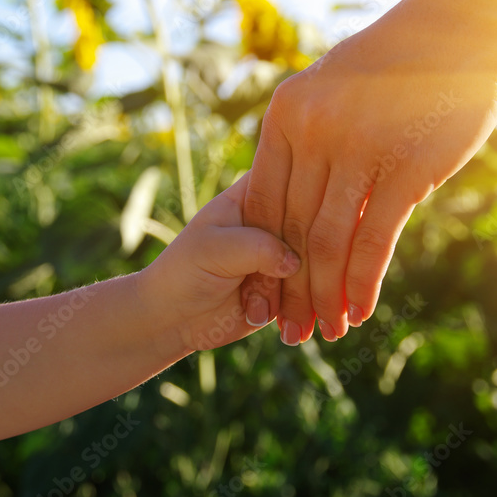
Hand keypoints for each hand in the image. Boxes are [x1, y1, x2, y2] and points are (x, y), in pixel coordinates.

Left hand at [146, 171, 300, 351]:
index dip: (307, 198)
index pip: (296, 179)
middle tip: (267, 279)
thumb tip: (297, 262)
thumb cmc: (186, 271)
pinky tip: (270, 316)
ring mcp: (289, 251)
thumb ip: (257, 247)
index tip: (290, 231)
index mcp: (258, 190)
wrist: (175, 317)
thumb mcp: (214, 249)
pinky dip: (301, 309)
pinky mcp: (294, 284)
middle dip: (302, 256)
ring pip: (321, 260)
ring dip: (299, 289)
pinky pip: (315, 292)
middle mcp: (279, 216)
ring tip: (253, 303)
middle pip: (316, 222)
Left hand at [240, 0, 496, 343]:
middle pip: (289, 230)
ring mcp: (356, 150)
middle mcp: (312, 132)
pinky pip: (374, 239)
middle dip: (288, 289)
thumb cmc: (401, 58)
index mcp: (286, 114)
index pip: (262, 202)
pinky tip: (362, 310)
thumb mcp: (339, 87)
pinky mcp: (405, 168)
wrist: (464, 23)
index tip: (265, 292)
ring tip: (327, 333)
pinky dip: (363, 281)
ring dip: (324, 296)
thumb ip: (313, 136)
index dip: (262, 256)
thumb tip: (303, 182)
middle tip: (290, 332)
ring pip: (326, 242)